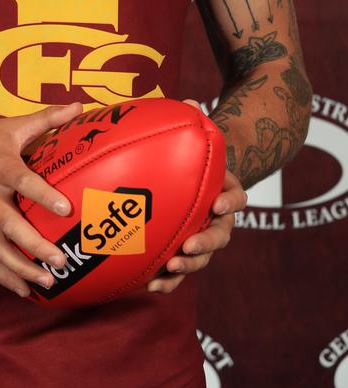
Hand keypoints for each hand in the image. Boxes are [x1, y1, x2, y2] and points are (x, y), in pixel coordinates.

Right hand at [0, 102, 82, 297]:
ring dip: (21, 269)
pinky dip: (4, 276)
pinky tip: (25, 291)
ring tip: (48, 282)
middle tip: (61, 260)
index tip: (65, 208)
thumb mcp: (12, 124)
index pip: (21, 180)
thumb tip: (79, 106)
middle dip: (34, 246)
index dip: (41, 194)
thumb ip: (47, 118)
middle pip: (9, 225)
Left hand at [147, 99, 246, 293]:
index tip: (217, 202)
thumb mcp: (197, 138)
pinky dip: (168, 280)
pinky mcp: (184, 251)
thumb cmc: (193, 155)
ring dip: (188, 267)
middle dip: (206, 242)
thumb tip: (190, 100)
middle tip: (189, 246)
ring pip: (202, 256)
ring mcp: (202, 236)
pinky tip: (150, 286)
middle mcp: (219, 218)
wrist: (195, 178)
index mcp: (227, 191)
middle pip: (220, 234)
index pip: (237, 197)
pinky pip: (179, 270)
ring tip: (170, 269)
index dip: (230, 202)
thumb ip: (193, 120)